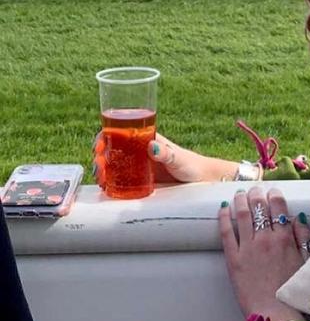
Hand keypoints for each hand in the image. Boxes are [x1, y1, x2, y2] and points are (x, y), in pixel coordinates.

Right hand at [92, 131, 236, 186]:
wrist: (201, 180)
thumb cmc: (191, 165)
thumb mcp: (179, 158)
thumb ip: (167, 154)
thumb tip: (152, 147)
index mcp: (145, 140)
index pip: (119, 133)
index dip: (104, 137)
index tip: (98, 146)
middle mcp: (138, 151)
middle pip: (112, 149)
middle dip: (99, 156)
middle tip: (98, 167)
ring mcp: (138, 166)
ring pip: (113, 165)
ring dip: (102, 170)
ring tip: (100, 178)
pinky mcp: (140, 181)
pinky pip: (121, 179)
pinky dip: (110, 182)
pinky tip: (105, 187)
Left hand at [218, 186, 309, 319]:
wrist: (275, 313)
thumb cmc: (292, 291)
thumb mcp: (305, 261)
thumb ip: (302, 238)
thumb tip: (297, 218)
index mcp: (285, 239)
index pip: (278, 206)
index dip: (274, 195)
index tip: (273, 192)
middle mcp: (265, 239)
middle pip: (259, 206)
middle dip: (257, 193)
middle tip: (255, 190)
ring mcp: (248, 248)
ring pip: (242, 214)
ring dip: (240, 200)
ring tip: (239, 194)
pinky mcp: (233, 259)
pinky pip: (226, 232)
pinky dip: (224, 218)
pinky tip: (223, 209)